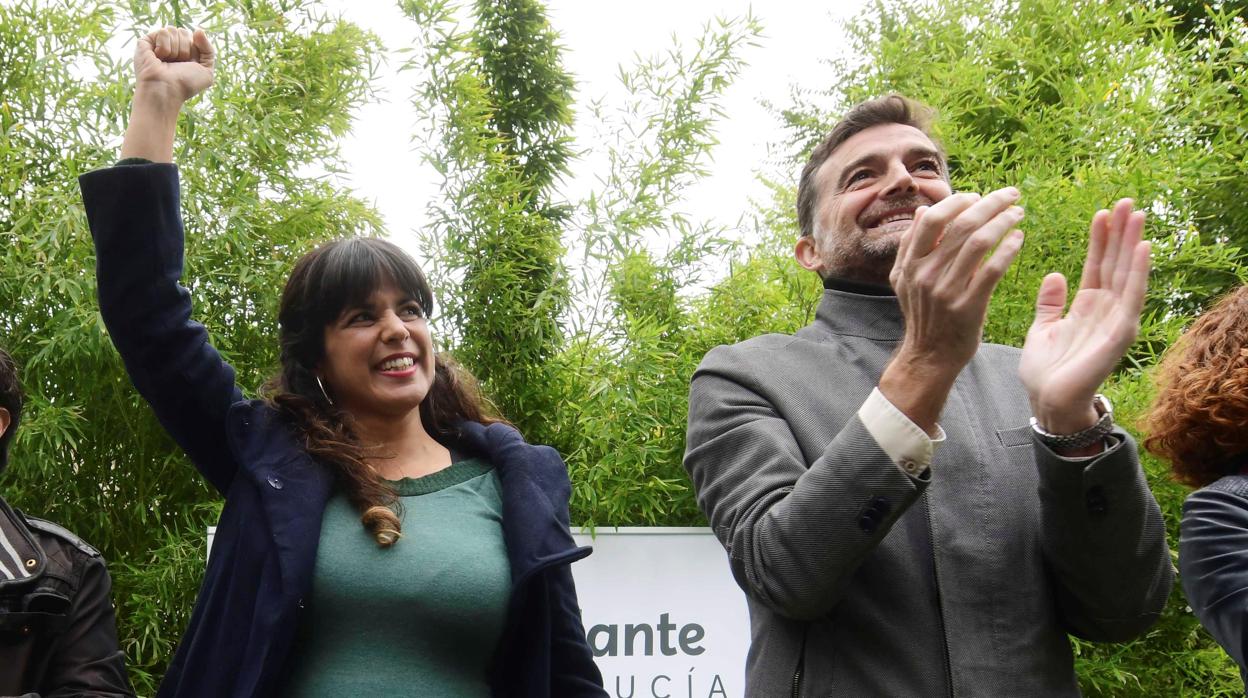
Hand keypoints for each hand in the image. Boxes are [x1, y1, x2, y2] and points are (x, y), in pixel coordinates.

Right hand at [121, 27, 213, 161]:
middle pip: (184, 32)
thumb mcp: (206, 70)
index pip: (194, 37)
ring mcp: (157, 43)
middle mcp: (170, 47)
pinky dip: (165, 46)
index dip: (195, 50)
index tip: (190, 64)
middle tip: (177, 64)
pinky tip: (158, 57)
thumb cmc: (185, 85)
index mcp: (184, 52)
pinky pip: (163, 32)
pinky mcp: (146, 42)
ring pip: (174, 30)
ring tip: (167, 62)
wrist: (166, 90)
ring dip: (176, 50)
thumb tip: (198, 30)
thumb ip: (208, 49)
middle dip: (185, 49)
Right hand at [880, 187, 1025, 431]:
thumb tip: (924, 210)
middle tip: (1010, 194)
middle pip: (961, 225)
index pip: (933, 219)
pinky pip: (992, 270)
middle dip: (990, 204)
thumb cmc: (923, 314)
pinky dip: (1008, 250)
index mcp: (909, 264)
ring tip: (1018, 213)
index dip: (957, 201)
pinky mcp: (968, 307)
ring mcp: (946, 291)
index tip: (977, 195)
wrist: (929, 356)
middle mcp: (925, 274)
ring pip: (979, 243)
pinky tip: (1018, 239)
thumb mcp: (905, 279)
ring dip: (1003, 222)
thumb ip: (911, 245)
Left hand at [1019, 199, 1149, 433]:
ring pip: (1127, 275)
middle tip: (1126, 201)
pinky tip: (1141, 248)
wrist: (1047, 402)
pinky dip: (1138, 273)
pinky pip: (1131, 298)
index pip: (1097, 265)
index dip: (1100, 240)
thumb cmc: (1046, 370)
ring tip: (1136, 214)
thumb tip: (1055, 275)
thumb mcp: (1043, 328)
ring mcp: (1116, 321)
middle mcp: (1106, 310)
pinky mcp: (1120, 334)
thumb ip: (1051, 303)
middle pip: (1115, 264)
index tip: (1102, 213)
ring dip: (1132, 244)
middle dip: (1120, 233)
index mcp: (1087, 306)